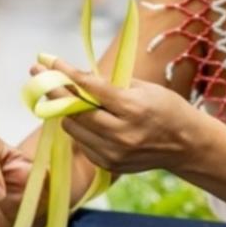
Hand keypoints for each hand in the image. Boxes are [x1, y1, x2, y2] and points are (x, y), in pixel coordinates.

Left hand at [44, 57, 203, 175]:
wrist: (186, 144)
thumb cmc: (166, 108)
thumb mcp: (142, 87)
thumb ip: (108, 85)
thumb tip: (73, 76)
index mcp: (133, 108)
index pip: (89, 89)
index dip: (65, 73)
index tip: (47, 61)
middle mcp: (121, 133)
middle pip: (73, 111)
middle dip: (54, 91)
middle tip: (39, 74)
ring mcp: (114, 153)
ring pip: (72, 128)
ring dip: (65, 110)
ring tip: (64, 95)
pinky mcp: (108, 165)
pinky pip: (81, 142)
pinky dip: (79, 128)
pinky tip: (87, 118)